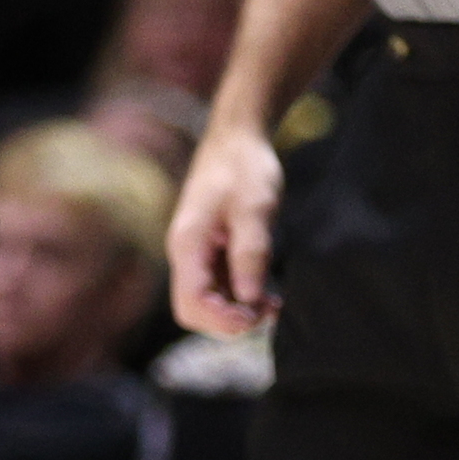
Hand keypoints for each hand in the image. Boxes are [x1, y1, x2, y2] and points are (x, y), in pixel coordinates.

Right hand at [167, 118, 284, 335]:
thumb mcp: (255, 209)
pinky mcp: (210, 251)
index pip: (193, 302)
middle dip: (227, 321)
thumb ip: (250, 255)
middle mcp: (185, 254)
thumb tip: (249, 299)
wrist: (237, 138)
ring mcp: (197, 254)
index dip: (223, 319)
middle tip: (266, 313)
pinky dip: (240, 297)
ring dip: (236, 311)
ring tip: (273, 305)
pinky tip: (267, 295)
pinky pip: (219, 287)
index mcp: (187, 245)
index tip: (256, 317)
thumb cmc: (245, 168)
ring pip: (207, 302)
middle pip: (193, 310)